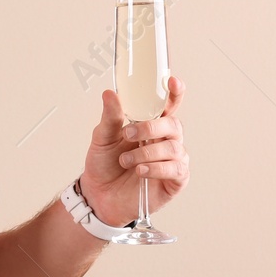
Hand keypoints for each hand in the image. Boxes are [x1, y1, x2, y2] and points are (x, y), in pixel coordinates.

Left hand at [80, 76, 188, 227]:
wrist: (99, 195)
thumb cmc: (104, 164)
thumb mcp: (102, 138)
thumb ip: (110, 117)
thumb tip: (110, 94)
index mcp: (150, 125)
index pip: (168, 106)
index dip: (174, 93)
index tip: (172, 81)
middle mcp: (165, 140)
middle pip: (173, 124)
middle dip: (151, 127)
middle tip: (128, 134)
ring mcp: (172, 160)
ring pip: (174, 148)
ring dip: (147, 152)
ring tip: (126, 160)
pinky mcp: (175, 181)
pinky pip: (176, 169)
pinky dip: (157, 168)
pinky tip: (141, 171)